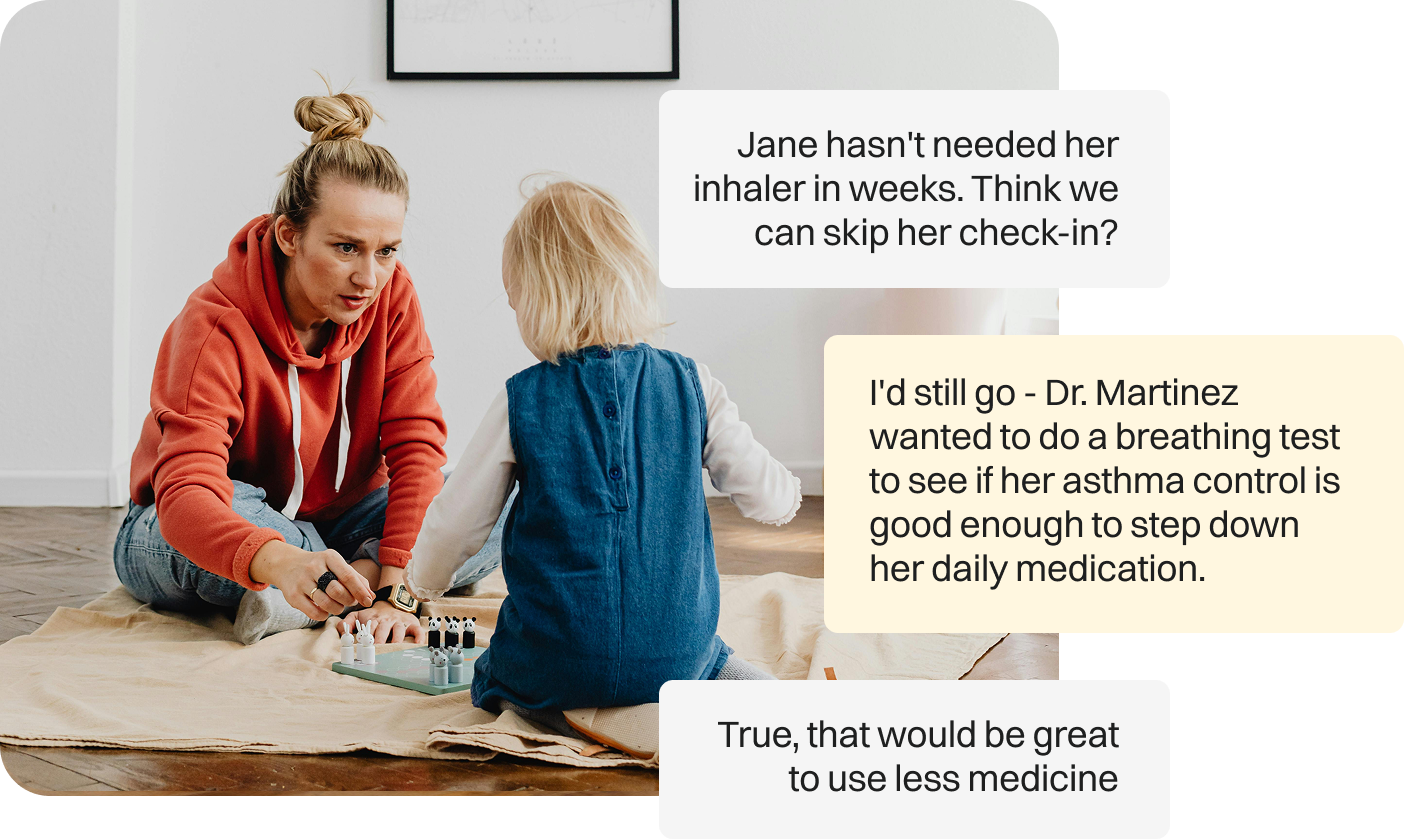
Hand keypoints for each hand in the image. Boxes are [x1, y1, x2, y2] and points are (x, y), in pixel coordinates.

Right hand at [249, 540, 374, 620]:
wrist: (286, 564)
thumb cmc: (319, 567)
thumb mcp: (336, 565)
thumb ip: (355, 578)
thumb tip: (371, 596)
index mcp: (329, 557)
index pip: (348, 576)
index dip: (360, 591)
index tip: (368, 601)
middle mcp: (314, 567)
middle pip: (337, 590)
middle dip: (349, 600)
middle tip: (350, 602)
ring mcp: (302, 582)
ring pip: (326, 603)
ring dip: (337, 609)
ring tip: (338, 606)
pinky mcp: (293, 596)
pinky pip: (313, 612)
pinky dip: (324, 615)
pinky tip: (325, 610)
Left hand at [338, 601, 423, 644]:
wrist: (393, 603)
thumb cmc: (374, 615)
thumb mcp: (359, 615)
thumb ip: (348, 622)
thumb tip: (340, 630)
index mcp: (373, 619)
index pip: (369, 627)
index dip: (366, 635)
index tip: (363, 644)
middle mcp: (386, 620)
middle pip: (383, 629)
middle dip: (380, 639)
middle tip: (377, 648)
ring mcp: (400, 622)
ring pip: (399, 629)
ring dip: (397, 638)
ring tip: (395, 646)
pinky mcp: (412, 624)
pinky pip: (417, 630)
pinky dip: (419, 636)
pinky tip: (417, 643)